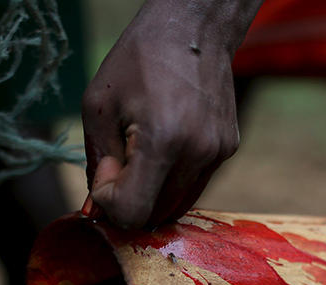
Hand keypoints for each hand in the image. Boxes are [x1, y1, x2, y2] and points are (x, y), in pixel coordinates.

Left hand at [82, 0, 261, 228]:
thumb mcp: (98, 108)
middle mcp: (197, 152)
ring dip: (151, 194)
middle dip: (129, 199)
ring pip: (176, 207)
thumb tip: (97, 211)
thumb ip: (98, 163)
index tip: (106, 172)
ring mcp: (218, 153)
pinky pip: (193, 187)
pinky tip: (163, 149)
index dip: (109, 202)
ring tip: (139, 156)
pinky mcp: (228, 150)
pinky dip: (171, 182)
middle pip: (155, 215)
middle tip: (119, 164)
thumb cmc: (137, 61)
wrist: (192, 27)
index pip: (133, 211)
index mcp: (163, 140)